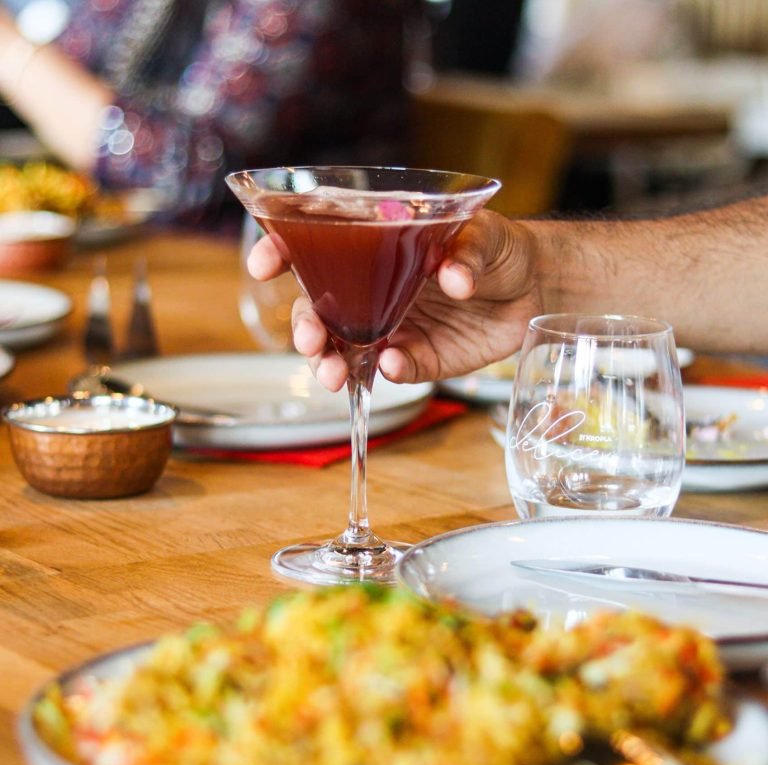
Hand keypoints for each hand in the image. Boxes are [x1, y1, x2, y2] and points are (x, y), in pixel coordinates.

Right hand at [247, 210, 542, 389]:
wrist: (535, 288)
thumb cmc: (500, 248)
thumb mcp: (486, 233)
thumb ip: (467, 250)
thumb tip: (451, 278)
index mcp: (374, 248)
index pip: (314, 247)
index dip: (281, 251)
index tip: (266, 264)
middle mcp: (372, 289)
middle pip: (320, 309)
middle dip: (305, 326)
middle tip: (311, 340)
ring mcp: (391, 327)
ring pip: (344, 348)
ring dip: (330, 361)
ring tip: (332, 372)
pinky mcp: (416, 358)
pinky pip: (392, 369)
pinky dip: (387, 370)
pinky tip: (391, 364)